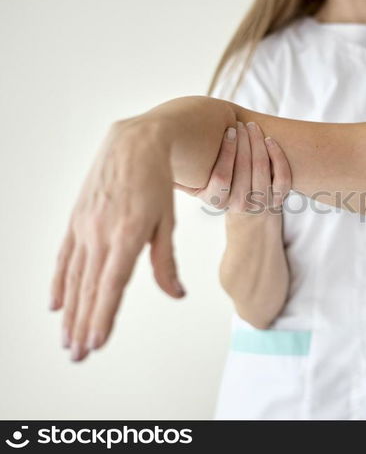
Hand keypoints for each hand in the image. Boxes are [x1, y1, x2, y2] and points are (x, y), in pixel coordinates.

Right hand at [50, 120, 184, 361]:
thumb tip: (176, 294)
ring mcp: (84, 227)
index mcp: (126, 235)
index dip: (103, 316)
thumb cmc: (156, 183)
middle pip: (89, 288)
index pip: (111, 285)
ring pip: (74, 278)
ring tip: (67, 340)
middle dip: (83, 325)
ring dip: (70, 312)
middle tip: (77, 356)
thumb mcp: (167, 221)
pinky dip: (59, 282)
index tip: (97, 343)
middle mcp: (100, 234)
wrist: (134, 143)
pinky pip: (64, 257)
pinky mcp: (76, 220)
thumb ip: (165, 261)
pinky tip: (55, 304)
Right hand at [179, 121, 291, 213]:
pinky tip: (270, 140)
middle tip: (240, 123)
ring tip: (252, 126)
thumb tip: (150, 148)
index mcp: (215, 200)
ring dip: (259, 145)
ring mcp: (260, 203)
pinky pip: (283, 178)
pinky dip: (279, 158)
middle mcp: (238, 205)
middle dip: (244, 143)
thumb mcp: (194, 179)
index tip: (228, 130)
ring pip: (263, 172)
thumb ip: (177, 167)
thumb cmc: (215, 184)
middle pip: (245, 172)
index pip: (221, 178)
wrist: (247, 209)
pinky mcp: (279, 199)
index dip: (227, 152)